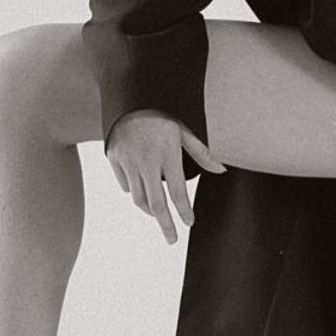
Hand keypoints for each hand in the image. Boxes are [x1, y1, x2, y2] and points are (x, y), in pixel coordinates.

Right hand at [105, 109, 227, 244]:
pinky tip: (142, 191)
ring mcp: (127, 160)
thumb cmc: (162, 113)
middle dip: (165, 225)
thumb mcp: (184, 129)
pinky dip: (134, 191)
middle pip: (156, 203)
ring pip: (138, 198)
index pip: (177, 192)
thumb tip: (222, 169)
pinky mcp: (113, 157)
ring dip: (150, 209)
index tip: (189, 223)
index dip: (184, 211)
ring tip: (160, 214)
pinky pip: (125, 184)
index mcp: (167, 154)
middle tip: (172, 240)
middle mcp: (146, 161)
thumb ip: (202, 153)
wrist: (130, 95)